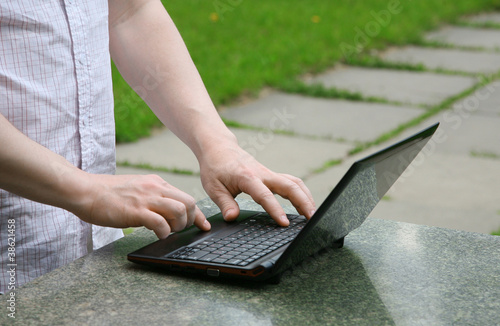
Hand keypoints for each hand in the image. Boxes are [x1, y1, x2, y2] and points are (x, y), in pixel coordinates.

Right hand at [72, 174, 210, 238]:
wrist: (84, 190)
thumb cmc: (107, 194)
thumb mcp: (137, 189)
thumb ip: (152, 197)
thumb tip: (166, 211)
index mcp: (156, 183)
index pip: (186, 197)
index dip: (198, 214)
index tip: (203, 225)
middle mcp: (155, 188)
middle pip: (188, 202)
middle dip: (190, 219)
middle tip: (179, 229)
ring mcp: (146, 198)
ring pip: (179, 210)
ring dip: (179, 225)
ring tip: (168, 232)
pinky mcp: (135, 210)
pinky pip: (160, 223)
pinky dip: (164, 232)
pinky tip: (157, 235)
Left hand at [199, 142, 315, 225]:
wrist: (219, 148)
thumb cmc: (215, 167)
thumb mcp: (213, 187)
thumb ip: (225, 203)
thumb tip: (232, 217)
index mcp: (248, 177)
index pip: (265, 195)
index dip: (276, 210)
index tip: (285, 223)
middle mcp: (263, 174)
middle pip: (290, 185)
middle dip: (303, 202)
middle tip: (311, 219)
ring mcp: (269, 173)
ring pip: (294, 183)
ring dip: (306, 197)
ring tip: (313, 214)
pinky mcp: (271, 175)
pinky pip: (291, 182)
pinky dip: (301, 192)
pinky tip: (305, 204)